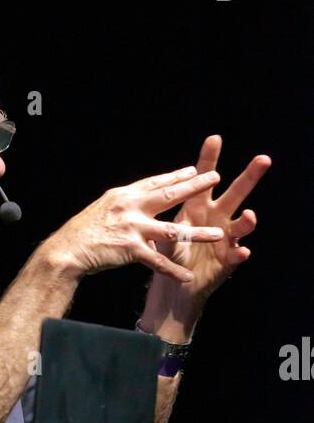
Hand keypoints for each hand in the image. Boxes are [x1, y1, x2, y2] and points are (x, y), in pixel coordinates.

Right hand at [46, 163, 225, 285]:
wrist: (66, 251)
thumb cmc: (81, 233)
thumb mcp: (103, 209)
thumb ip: (123, 206)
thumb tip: (136, 203)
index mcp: (124, 195)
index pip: (155, 182)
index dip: (176, 176)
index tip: (194, 170)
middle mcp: (131, 207)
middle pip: (169, 195)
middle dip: (194, 187)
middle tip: (215, 178)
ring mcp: (133, 228)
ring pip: (173, 230)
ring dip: (198, 233)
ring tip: (219, 234)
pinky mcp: (131, 250)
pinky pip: (158, 261)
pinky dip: (173, 270)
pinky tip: (187, 276)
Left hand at [147, 135, 270, 307]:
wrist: (175, 283)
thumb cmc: (170, 252)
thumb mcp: (164, 235)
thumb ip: (166, 222)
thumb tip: (159, 207)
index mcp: (198, 206)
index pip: (204, 179)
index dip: (209, 160)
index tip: (214, 139)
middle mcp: (217, 216)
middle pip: (235, 193)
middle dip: (249, 177)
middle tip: (263, 159)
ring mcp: (226, 236)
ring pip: (241, 224)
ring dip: (247, 220)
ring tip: (249, 216)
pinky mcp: (229, 258)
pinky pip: (237, 254)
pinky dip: (239, 253)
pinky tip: (242, 252)